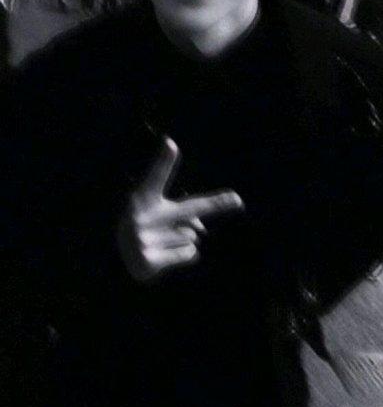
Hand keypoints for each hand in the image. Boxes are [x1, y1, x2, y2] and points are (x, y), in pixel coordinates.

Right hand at [118, 137, 243, 280]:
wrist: (120, 261)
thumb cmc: (148, 227)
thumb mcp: (162, 214)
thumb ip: (186, 212)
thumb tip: (201, 228)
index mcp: (144, 198)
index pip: (156, 176)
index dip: (164, 161)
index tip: (171, 145)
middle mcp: (142, 216)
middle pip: (189, 208)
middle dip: (216, 204)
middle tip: (238, 199)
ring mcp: (143, 238)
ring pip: (191, 236)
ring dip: (183, 240)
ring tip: (161, 243)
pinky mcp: (147, 259)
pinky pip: (188, 253)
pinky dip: (182, 256)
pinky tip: (163, 256)